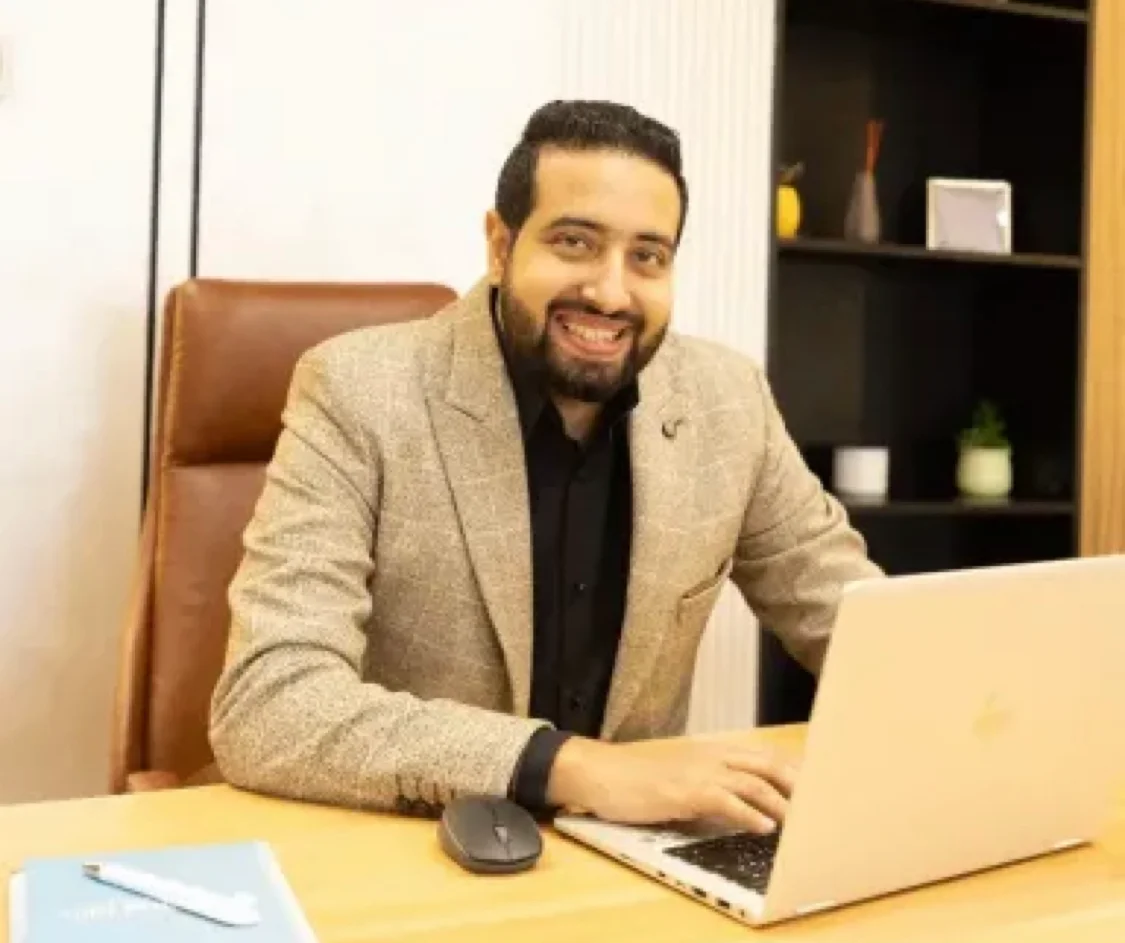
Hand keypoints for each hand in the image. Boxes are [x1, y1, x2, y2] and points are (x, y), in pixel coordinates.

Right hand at [546, 734, 797, 833]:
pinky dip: (749, 813)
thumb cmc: (638, 779)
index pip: (763, 757)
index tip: (818, 786)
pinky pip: (725, 800)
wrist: (601, 773)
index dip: (793, 771)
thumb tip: (741, 805)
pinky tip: (765, 827)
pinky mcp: (685, 790)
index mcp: (712, 752)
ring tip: (803, 822)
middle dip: (798, 784)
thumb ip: (712, 785)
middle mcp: (711, 756)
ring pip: (752, 782)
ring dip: (781, 802)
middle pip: (767, 764)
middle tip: (823, 804)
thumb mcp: (682, 777)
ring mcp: (698, 771)